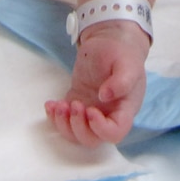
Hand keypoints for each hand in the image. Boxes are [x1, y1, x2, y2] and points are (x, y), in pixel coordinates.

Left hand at [46, 20, 148, 144]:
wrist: (109, 41)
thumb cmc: (122, 52)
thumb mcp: (127, 62)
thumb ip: (121, 81)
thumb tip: (105, 97)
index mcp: (124, 109)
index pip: (115, 133)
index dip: (101, 129)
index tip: (91, 110)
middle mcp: (108, 115)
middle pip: (92, 139)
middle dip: (78, 127)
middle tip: (74, 104)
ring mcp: (91, 111)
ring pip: (76, 134)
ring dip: (64, 124)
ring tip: (59, 105)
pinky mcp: (77, 103)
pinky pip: (65, 120)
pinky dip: (55, 117)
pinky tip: (51, 104)